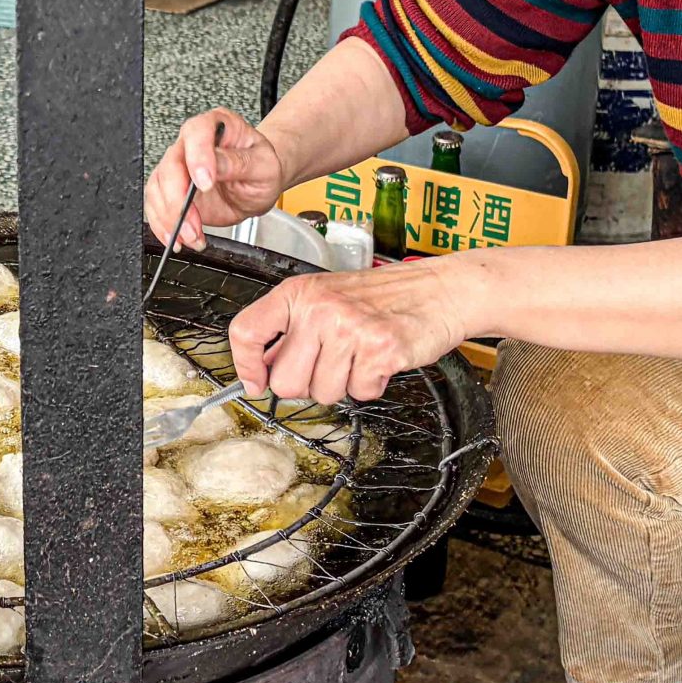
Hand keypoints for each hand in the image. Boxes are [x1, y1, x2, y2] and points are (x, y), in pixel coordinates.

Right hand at [144, 109, 286, 247]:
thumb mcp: (264, 166)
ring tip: (191, 236)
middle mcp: (192, 143)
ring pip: (158, 188)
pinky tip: (177, 237)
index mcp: (216, 125)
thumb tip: (214, 166)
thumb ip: (239, 163)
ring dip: (169, 218)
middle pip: (171, 165)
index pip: (197, 132)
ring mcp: (179, 167)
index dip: (197, 157)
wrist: (258, 186)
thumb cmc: (262, 169)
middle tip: (194, 224)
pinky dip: (162, 225)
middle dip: (178, 201)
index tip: (205, 184)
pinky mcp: (172, 190)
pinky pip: (156, 205)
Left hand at [225, 258, 483, 403]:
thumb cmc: (382, 296)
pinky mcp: (380, 350)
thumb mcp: (325, 297)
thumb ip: (292, 330)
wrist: (437, 289)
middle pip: (285, 382)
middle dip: (308, 385)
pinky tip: (378, 360)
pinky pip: (360, 393)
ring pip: (324, 393)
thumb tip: (261, 370)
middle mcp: (320, 308)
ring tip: (359, 356)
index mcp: (298, 293)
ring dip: (344, 384)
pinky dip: (371, 384)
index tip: (254, 382)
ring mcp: (350, 329)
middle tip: (330, 365)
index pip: (246, 332)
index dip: (244, 366)